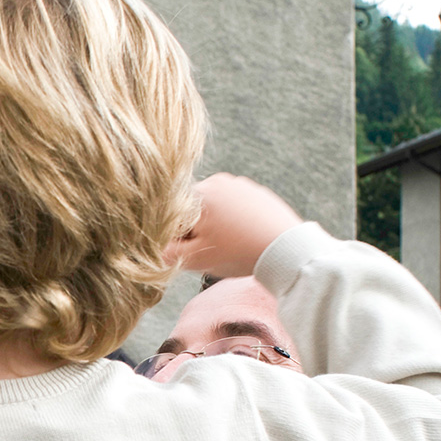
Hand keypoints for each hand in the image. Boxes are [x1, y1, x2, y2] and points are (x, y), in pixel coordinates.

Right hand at [167, 174, 304, 280]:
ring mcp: (240, 184)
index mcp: (198, 193)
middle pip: (193, 210)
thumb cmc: (239, 252)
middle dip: (197, 231)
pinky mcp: (257, 192)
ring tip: (232, 244)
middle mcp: (218, 181)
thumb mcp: (197, 259)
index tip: (191, 252)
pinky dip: (235, 222)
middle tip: (213, 250)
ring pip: (214, 209)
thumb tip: (154, 250)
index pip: (172, 215)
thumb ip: (167, 254)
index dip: (178, 237)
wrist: (286, 249)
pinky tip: (245, 237)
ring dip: (216, 226)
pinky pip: (236, 207)